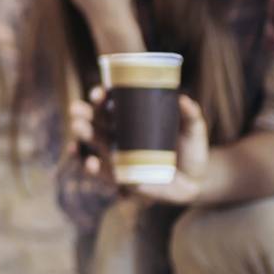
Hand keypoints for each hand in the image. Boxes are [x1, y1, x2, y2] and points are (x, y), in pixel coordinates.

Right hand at [83, 91, 233, 207]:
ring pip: (94, 144)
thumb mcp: (194, 130)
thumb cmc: (191, 150)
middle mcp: (120, 135)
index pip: (111, 104)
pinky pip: (102, 173)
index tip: (99, 92)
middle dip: (83, 114)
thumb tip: (183, 99)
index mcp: (132, 118)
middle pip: (95, 122)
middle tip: (76, 109)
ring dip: (82, 136)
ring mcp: (119, 156)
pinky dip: (91, 168)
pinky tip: (90, 162)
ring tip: (78, 128)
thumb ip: (191, 115)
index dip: (101, 97)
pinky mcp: (121, 177)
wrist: (196, 181)